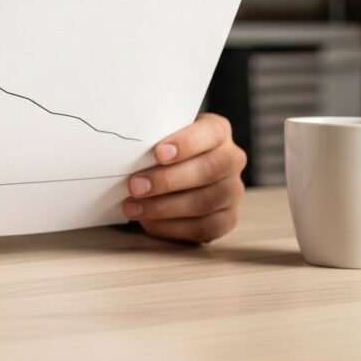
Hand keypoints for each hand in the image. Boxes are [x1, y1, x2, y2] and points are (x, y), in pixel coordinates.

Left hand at [122, 113, 246, 242]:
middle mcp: (232, 159)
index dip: (186, 143)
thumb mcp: (161, 139)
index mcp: (218, 132)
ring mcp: (232, 191)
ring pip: (205, 202)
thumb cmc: (164, 153)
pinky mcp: (227, 219)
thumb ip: (153, 140)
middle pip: (208, 170)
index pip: (210, 132)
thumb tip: (128, 150)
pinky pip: (204, 228)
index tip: (159, 153)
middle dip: (168, 180)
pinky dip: (171, 227)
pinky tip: (148, 222)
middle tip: (136, 185)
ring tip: (133, 207)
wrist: (174, 177)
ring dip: (164, 207)